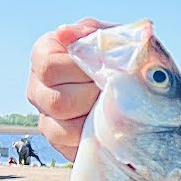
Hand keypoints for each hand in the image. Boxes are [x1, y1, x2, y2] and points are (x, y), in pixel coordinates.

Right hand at [26, 18, 114, 161]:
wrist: (142, 88)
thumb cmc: (122, 58)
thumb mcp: (114, 38)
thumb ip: (95, 32)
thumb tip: (66, 32)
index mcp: (45, 55)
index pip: (49, 67)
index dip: (81, 71)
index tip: (106, 70)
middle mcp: (38, 87)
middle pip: (56, 102)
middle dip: (92, 99)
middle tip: (116, 93)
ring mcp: (46, 117)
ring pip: (62, 129)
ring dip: (95, 121)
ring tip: (116, 109)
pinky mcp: (61, 143)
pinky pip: (72, 148)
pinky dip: (95, 141)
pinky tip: (111, 128)